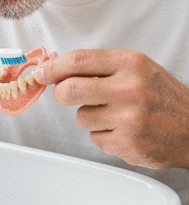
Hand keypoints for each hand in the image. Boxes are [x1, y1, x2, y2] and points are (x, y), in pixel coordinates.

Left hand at [35, 49, 188, 168]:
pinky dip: (103, 134)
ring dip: (90, 116)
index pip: (78, 61)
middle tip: (67, 94)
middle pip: (69, 90)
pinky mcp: (127, 144)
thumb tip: (58, 70)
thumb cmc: (162, 96)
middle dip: (60, 94)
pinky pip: (94, 138)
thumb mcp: (137, 69)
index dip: (53, 68)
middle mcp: (129, 89)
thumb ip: (100, 67)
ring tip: (115, 115)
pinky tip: (122, 130)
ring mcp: (129, 119)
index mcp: (130, 64)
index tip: (42, 73)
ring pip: (81, 117)